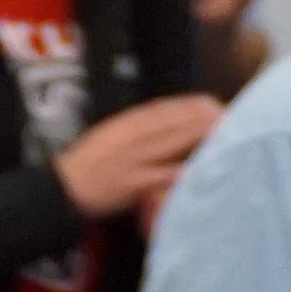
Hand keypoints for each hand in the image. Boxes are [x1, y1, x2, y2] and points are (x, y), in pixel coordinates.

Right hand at [59, 92, 217, 221]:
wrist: (62, 189)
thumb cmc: (86, 165)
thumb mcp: (107, 137)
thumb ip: (134, 129)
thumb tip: (164, 121)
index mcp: (124, 125)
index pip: (161, 108)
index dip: (188, 105)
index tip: (210, 102)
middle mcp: (131, 138)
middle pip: (172, 123)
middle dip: (202, 118)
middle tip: (228, 115)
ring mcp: (133, 160)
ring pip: (171, 144)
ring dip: (198, 138)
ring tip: (225, 134)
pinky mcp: (134, 183)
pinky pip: (163, 176)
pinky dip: (182, 172)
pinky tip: (201, 169)